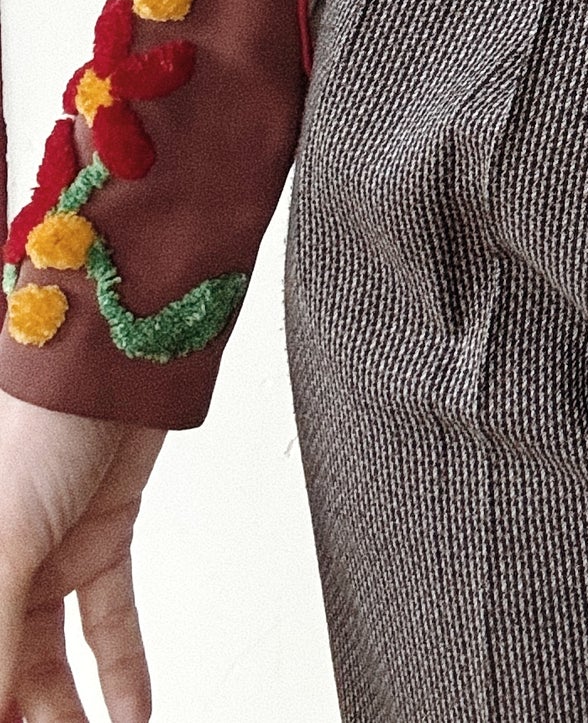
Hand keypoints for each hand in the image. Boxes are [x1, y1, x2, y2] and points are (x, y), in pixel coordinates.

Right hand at [0, 392, 165, 722]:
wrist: (119, 344)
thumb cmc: (41, 413)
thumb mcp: (4, 542)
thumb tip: (0, 705)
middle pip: (3, 669)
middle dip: (25, 715)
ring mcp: (45, 550)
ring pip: (49, 660)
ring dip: (70, 711)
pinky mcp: (100, 533)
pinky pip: (106, 618)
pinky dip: (121, 669)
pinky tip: (131, 712)